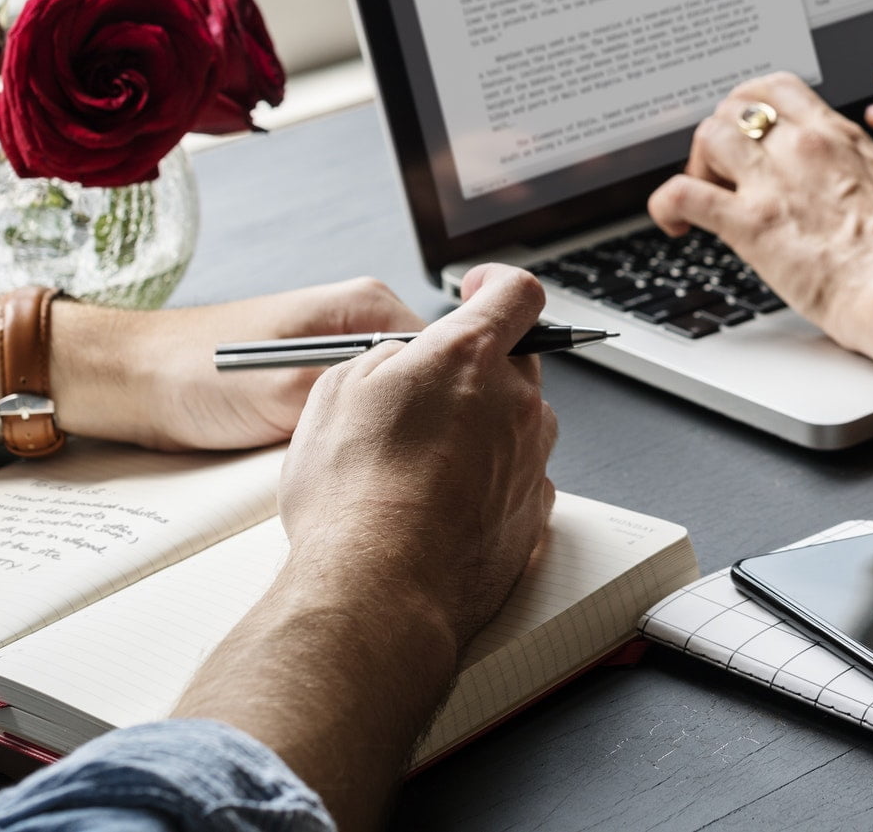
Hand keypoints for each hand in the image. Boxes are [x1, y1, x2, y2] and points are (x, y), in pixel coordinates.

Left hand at [51, 277, 426, 451]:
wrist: (128, 383)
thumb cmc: (195, 373)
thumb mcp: (287, 390)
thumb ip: (358, 395)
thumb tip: (419, 409)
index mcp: (366, 305)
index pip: (448, 350)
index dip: (453, 395)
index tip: (452, 437)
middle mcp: (359, 326)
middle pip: (424, 379)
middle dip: (419, 419)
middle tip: (407, 460)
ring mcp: (337, 357)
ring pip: (391, 405)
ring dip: (380, 435)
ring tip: (370, 466)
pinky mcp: (314, 388)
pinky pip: (357, 417)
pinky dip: (353, 441)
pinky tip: (344, 466)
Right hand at [278, 265, 556, 647]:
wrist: (379, 588)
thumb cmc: (351, 495)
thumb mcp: (338, 391)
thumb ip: (387, 357)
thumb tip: (405, 359)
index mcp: (470, 357)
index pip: (516, 293)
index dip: (495, 284)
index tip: (477, 290)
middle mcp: (516, 403)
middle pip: (516, 361)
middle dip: (477, 367)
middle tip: (425, 396)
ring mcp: (532, 460)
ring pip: (516, 424)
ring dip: (481, 429)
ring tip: (420, 464)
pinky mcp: (534, 514)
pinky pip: (517, 479)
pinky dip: (488, 482)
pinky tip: (442, 504)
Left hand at [647, 73, 872, 355]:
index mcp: (842, 139)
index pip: (780, 89)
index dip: (754, 107)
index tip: (752, 135)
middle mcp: (805, 148)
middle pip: (736, 106)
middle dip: (722, 133)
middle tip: (726, 170)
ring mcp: (775, 182)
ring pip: (708, 136)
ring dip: (697, 163)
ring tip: (707, 195)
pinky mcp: (750, 224)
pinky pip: (683, 194)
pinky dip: (666, 205)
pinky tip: (674, 225)